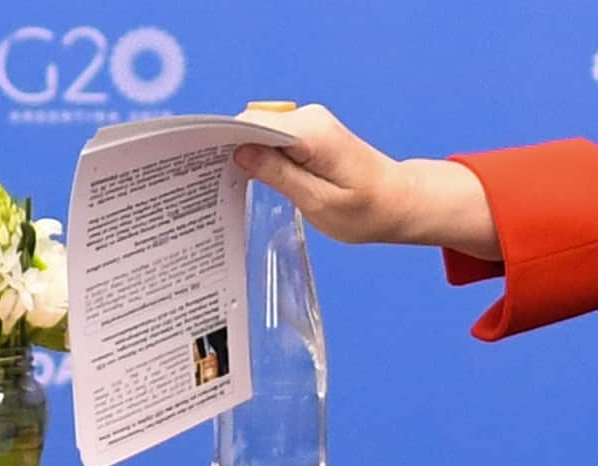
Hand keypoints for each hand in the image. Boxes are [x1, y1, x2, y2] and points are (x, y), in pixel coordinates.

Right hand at [234, 104, 499, 260]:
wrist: (400, 203)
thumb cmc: (366, 211)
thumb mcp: (319, 202)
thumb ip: (279, 174)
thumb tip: (241, 152)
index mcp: (312, 133)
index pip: (253, 123)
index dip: (224, 139)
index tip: (200, 163)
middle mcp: (309, 119)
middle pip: (251, 124)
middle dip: (228, 148)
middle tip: (209, 183)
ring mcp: (308, 124)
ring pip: (257, 131)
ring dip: (240, 153)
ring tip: (225, 183)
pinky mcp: (306, 135)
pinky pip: (270, 138)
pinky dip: (255, 155)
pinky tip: (248, 178)